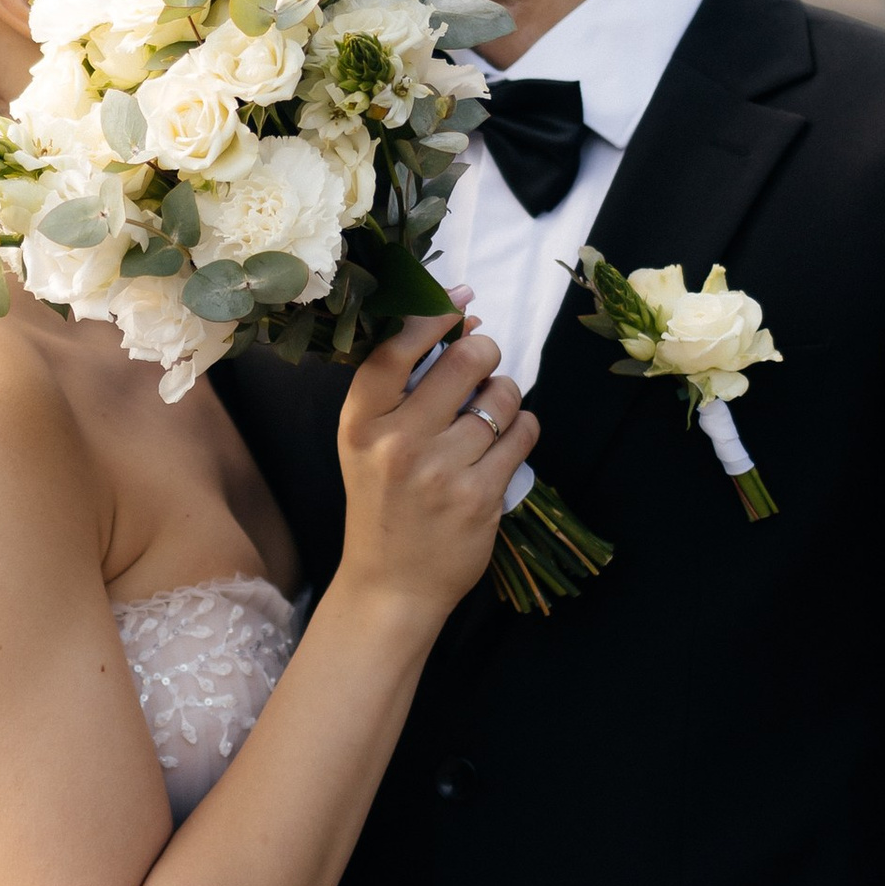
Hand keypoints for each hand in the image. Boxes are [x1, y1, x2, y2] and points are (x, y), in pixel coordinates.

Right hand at [334, 320, 538, 628]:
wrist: (391, 584)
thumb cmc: (381, 502)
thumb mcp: (367, 442)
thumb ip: (402, 387)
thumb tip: (465, 322)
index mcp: (361, 422)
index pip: (398, 347)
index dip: (435, 313)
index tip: (460, 301)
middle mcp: (398, 442)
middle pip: (465, 360)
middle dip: (484, 351)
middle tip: (482, 361)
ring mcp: (441, 471)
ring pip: (502, 398)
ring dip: (506, 394)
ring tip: (493, 411)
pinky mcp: (480, 496)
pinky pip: (523, 435)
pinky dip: (524, 428)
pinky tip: (508, 438)